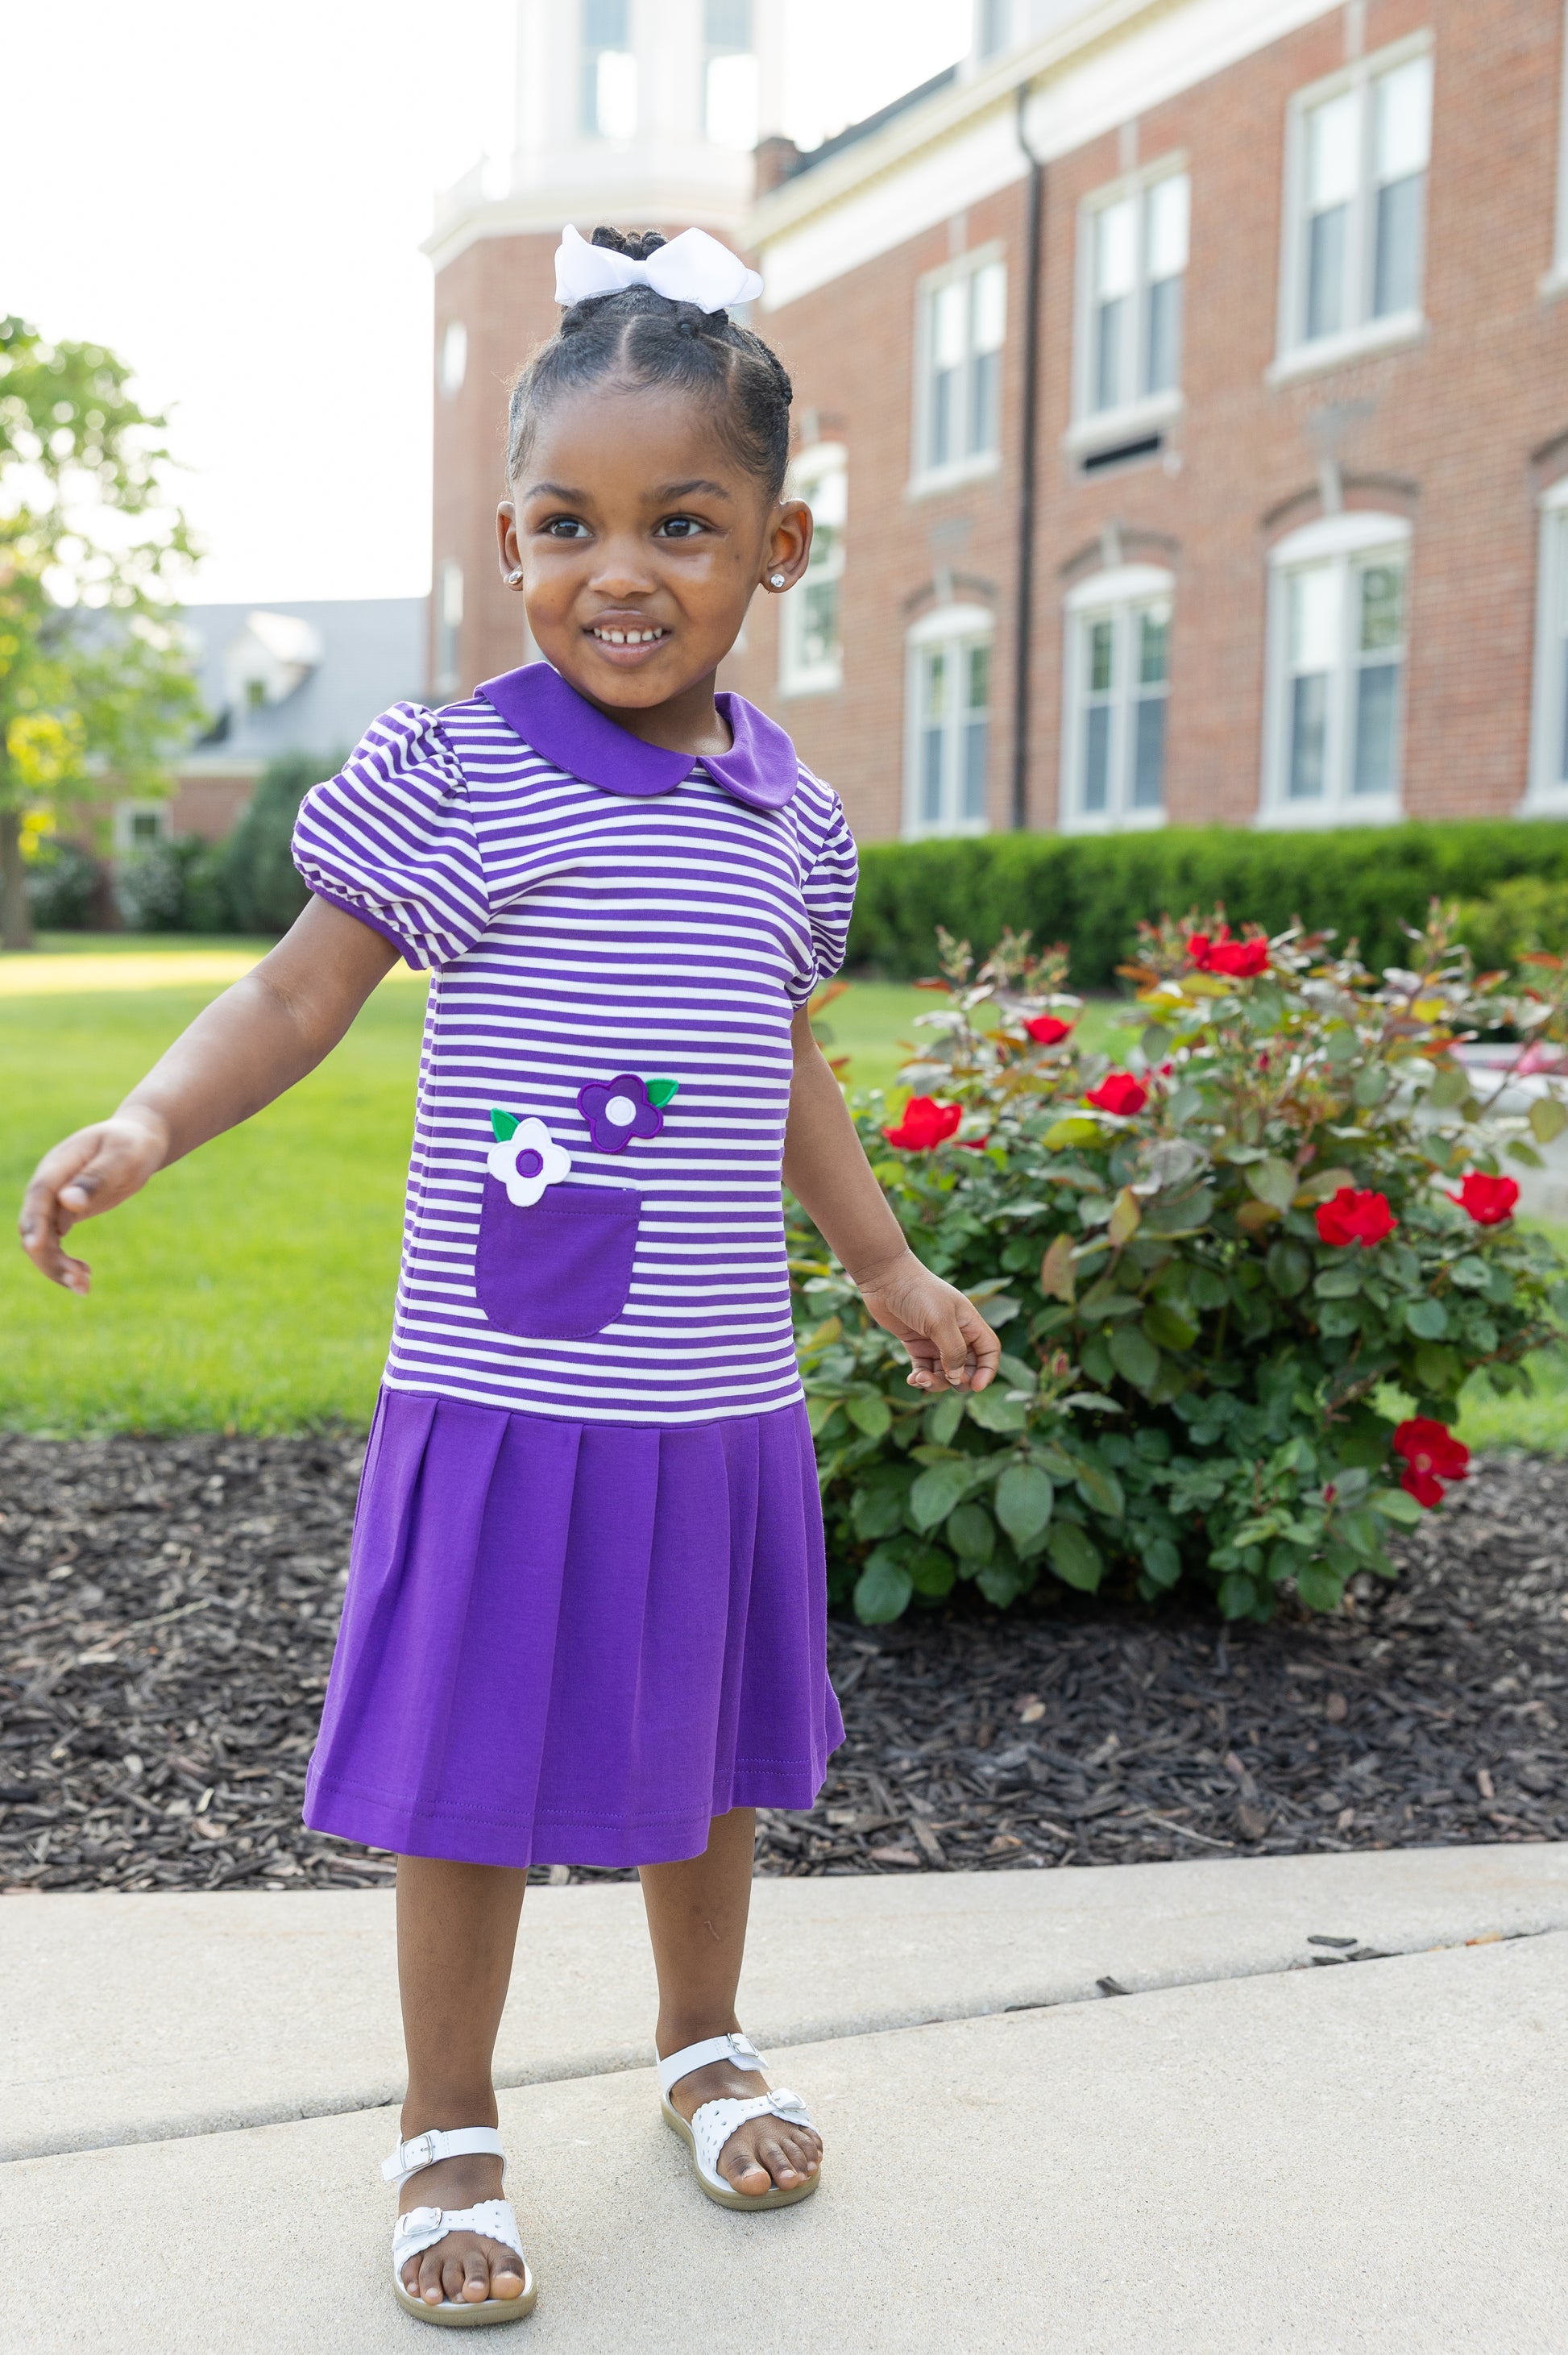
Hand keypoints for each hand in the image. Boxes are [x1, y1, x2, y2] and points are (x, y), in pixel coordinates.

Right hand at [18, 1112, 168, 1293]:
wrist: (137, 1141)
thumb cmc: (131, 1145)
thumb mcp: (122, 1157)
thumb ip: (96, 1178)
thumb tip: (68, 1201)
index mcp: (59, 1165)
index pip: (39, 1195)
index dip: (34, 1221)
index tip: (35, 1246)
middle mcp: (50, 1186)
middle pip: (35, 1225)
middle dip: (49, 1256)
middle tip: (80, 1281)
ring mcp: (54, 1202)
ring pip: (41, 1241)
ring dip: (56, 1266)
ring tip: (84, 1287)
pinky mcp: (64, 1215)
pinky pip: (54, 1244)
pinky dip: (65, 1263)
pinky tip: (85, 1277)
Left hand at [855, 1251, 1000, 1391]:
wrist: (885, 1279)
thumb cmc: (917, 1294)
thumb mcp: (940, 1322)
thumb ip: (953, 1350)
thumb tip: (957, 1377)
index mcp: (969, 1323)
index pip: (989, 1351)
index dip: (987, 1370)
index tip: (976, 1386)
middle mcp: (955, 1333)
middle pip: (967, 1366)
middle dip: (959, 1380)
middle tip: (946, 1380)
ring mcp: (935, 1340)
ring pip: (945, 1372)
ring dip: (936, 1381)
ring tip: (919, 1378)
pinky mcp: (916, 1344)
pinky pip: (925, 1369)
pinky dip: (920, 1377)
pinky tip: (912, 1379)